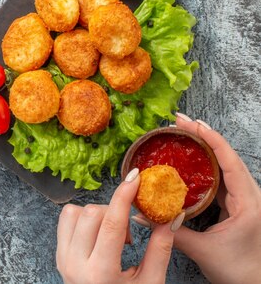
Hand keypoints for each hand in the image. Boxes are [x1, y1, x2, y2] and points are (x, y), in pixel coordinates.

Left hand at [56, 167, 181, 283]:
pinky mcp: (58, 253)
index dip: (123, 196)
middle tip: (127, 237)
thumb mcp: (150, 283)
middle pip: (93, 213)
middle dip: (115, 214)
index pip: (110, 223)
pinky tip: (97, 235)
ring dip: (98, 215)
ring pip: (75, 212)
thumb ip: (161, 249)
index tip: (134, 178)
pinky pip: (66, 218)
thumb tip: (171, 217)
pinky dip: (83, 218)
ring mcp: (62, 257)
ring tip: (112, 239)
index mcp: (100, 273)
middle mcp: (75, 263)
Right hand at [172, 114, 260, 283]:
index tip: (189, 122)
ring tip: (182, 134)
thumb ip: (170, 232)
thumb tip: (140, 216)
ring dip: (203, 148)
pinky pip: (220, 178)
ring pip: (223, 166)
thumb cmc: (239, 272)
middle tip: (178, 122)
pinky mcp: (238, 206)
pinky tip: (189, 160)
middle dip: (202, 136)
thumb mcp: (203, 251)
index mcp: (248, 202)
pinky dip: (205, 164)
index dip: (209, 138)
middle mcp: (250, 196)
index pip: (228, 160)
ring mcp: (245, 200)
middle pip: (225, 156)